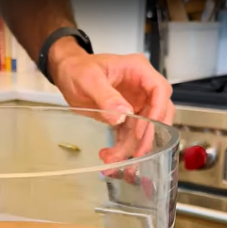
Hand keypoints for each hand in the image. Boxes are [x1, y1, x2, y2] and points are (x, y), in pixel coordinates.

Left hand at [48, 38, 174, 174]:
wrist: (67, 74)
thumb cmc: (77, 68)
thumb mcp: (88, 79)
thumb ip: (106, 96)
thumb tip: (122, 115)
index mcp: (138, 71)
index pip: (160, 90)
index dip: (157, 112)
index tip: (144, 130)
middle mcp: (141, 88)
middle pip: (157, 113)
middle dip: (147, 136)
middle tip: (135, 154)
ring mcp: (135, 103)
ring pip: (143, 129)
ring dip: (130, 147)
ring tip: (111, 159)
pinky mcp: (126, 116)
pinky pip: (129, 135)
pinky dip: (121, 148)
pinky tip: (108, 155)